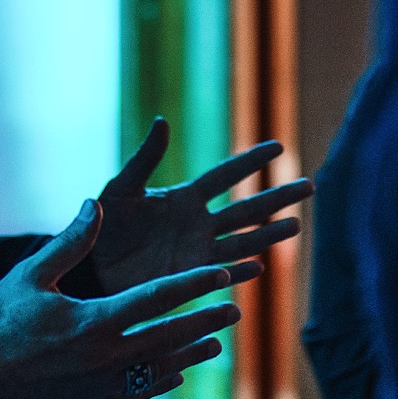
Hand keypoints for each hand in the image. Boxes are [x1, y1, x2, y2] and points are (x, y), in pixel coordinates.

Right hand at [0, 200, 254, 398]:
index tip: (222, 275)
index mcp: (93, 322)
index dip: (194, 285)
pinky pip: (137, 392)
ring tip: (216, 344)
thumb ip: (69, 242)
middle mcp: (103, 357)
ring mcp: (99, 387)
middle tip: (234, 311)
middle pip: (169, 337)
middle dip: (204, 322)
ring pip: (159, 370)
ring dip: (190, 355)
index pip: (157, 299)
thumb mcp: (30, 276)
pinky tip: (177, 373)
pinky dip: (161, 381)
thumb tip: (95, 205)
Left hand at [92, 117, 309, 295]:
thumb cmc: (102, 224)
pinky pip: (219, 273)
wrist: (88, 266)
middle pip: (246, 208)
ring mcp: (196, 252)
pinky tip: (259, 266)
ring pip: (242, 241)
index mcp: (185, 197)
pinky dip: (238, 272)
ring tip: (297, 224)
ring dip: (268, 234)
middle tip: (309, 185)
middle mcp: (198, 223)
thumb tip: (162, 121)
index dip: (251, 161)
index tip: (279, 147)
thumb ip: (145, 159)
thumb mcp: (121, 188)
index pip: (226, 175)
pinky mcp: (187, 277)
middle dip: (277, 197)